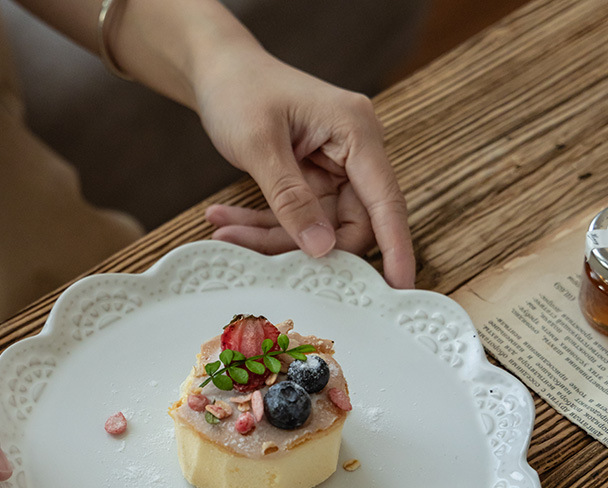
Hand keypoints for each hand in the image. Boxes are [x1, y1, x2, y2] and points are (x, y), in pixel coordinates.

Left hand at [196, 50, 414, 288]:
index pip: (386, 201)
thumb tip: (321, 247)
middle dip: (298, 245)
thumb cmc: (241, 89)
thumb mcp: (261, 144)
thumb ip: (290, 198)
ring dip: (268, 237)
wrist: (219, 71)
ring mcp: (332, 171)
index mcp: (356, 132)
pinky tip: (227, 222)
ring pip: (315, 229)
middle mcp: (352, 154)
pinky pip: (294, 219)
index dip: (396, 247)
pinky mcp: (310, 183)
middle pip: (347, 225)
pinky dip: (262, 225)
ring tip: (224, 230)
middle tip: (248, 249)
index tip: (399, 286)